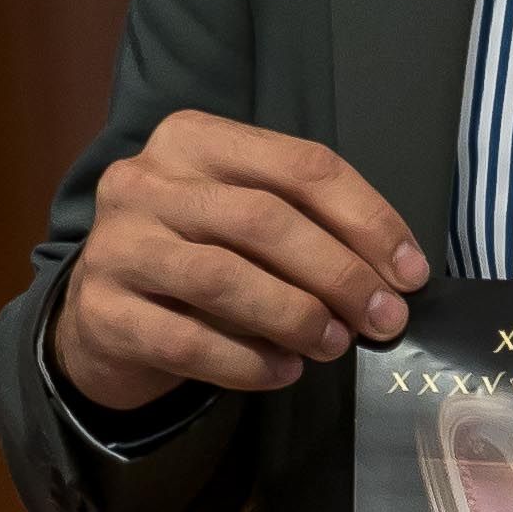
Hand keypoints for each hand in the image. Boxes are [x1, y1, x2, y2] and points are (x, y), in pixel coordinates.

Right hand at [52, 111, 421, 408]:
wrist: (110, 314)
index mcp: (195, 139)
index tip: (411, 274)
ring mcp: (116, 244)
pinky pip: (187, 340)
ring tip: (335, 345)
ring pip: (222, 278)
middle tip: (384, 319)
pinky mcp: (101, 310)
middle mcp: (145, 181)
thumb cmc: (203, 255)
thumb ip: (314, 229)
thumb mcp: (253, 222)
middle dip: (340, 275)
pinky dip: (248, 362)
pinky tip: (285, 372)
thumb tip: (397, 279)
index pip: (303, 167)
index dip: (369, 220)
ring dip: (296, 317)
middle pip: (264, 220)